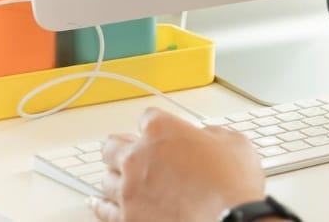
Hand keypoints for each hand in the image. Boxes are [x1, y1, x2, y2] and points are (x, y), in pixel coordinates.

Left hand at [92, 108, 264, 221]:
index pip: (147, 118)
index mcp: (162, 129)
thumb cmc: (232, 185)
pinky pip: (103, 210)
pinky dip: (98, 205)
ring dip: (114, 177)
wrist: (229, 220)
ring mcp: (130, 188)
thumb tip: (207, 139)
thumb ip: (212, 135)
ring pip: (106, 178)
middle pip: (113, 146)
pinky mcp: (127, 218)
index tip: (158, 133)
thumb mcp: (234, 143)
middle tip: (126, 152)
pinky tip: (94, 202)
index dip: (154, 126)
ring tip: (118, 180)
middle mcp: (138, 155)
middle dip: (121, 148)